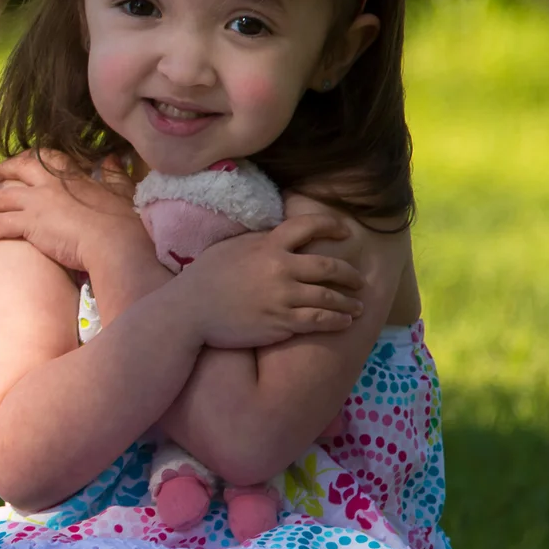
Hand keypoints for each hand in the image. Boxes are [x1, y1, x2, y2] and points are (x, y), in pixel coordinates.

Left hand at [0, 150, 143, 273]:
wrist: (115, 244)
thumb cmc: (124, 223)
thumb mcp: (122, 192)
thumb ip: (115, 174)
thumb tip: (114, 158)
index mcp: (73, 175)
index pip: (48, 158)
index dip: (33, 158)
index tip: (25, 161)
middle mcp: (51, 184)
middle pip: (19, 169)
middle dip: (5, 170)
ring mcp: (38, 202)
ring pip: (3, 197)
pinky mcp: (29, 224)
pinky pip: (0, 223)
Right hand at [171, 215, 365, 349]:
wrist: (189, 311)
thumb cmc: (204, 277)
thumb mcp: (231, 248)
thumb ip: (259, 241)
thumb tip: (279, 236)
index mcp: (268, 245)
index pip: (308, 226)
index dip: (331, 227)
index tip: (346, 233)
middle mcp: (280, 268)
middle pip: (329, 267)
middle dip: (351, 275)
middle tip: (360, 281)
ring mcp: (282, 297)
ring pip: (329, 297)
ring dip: (349, 303)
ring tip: (357, 307)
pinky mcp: (281, 322)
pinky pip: (318, 321)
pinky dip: (336, 321)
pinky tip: (344, 322)